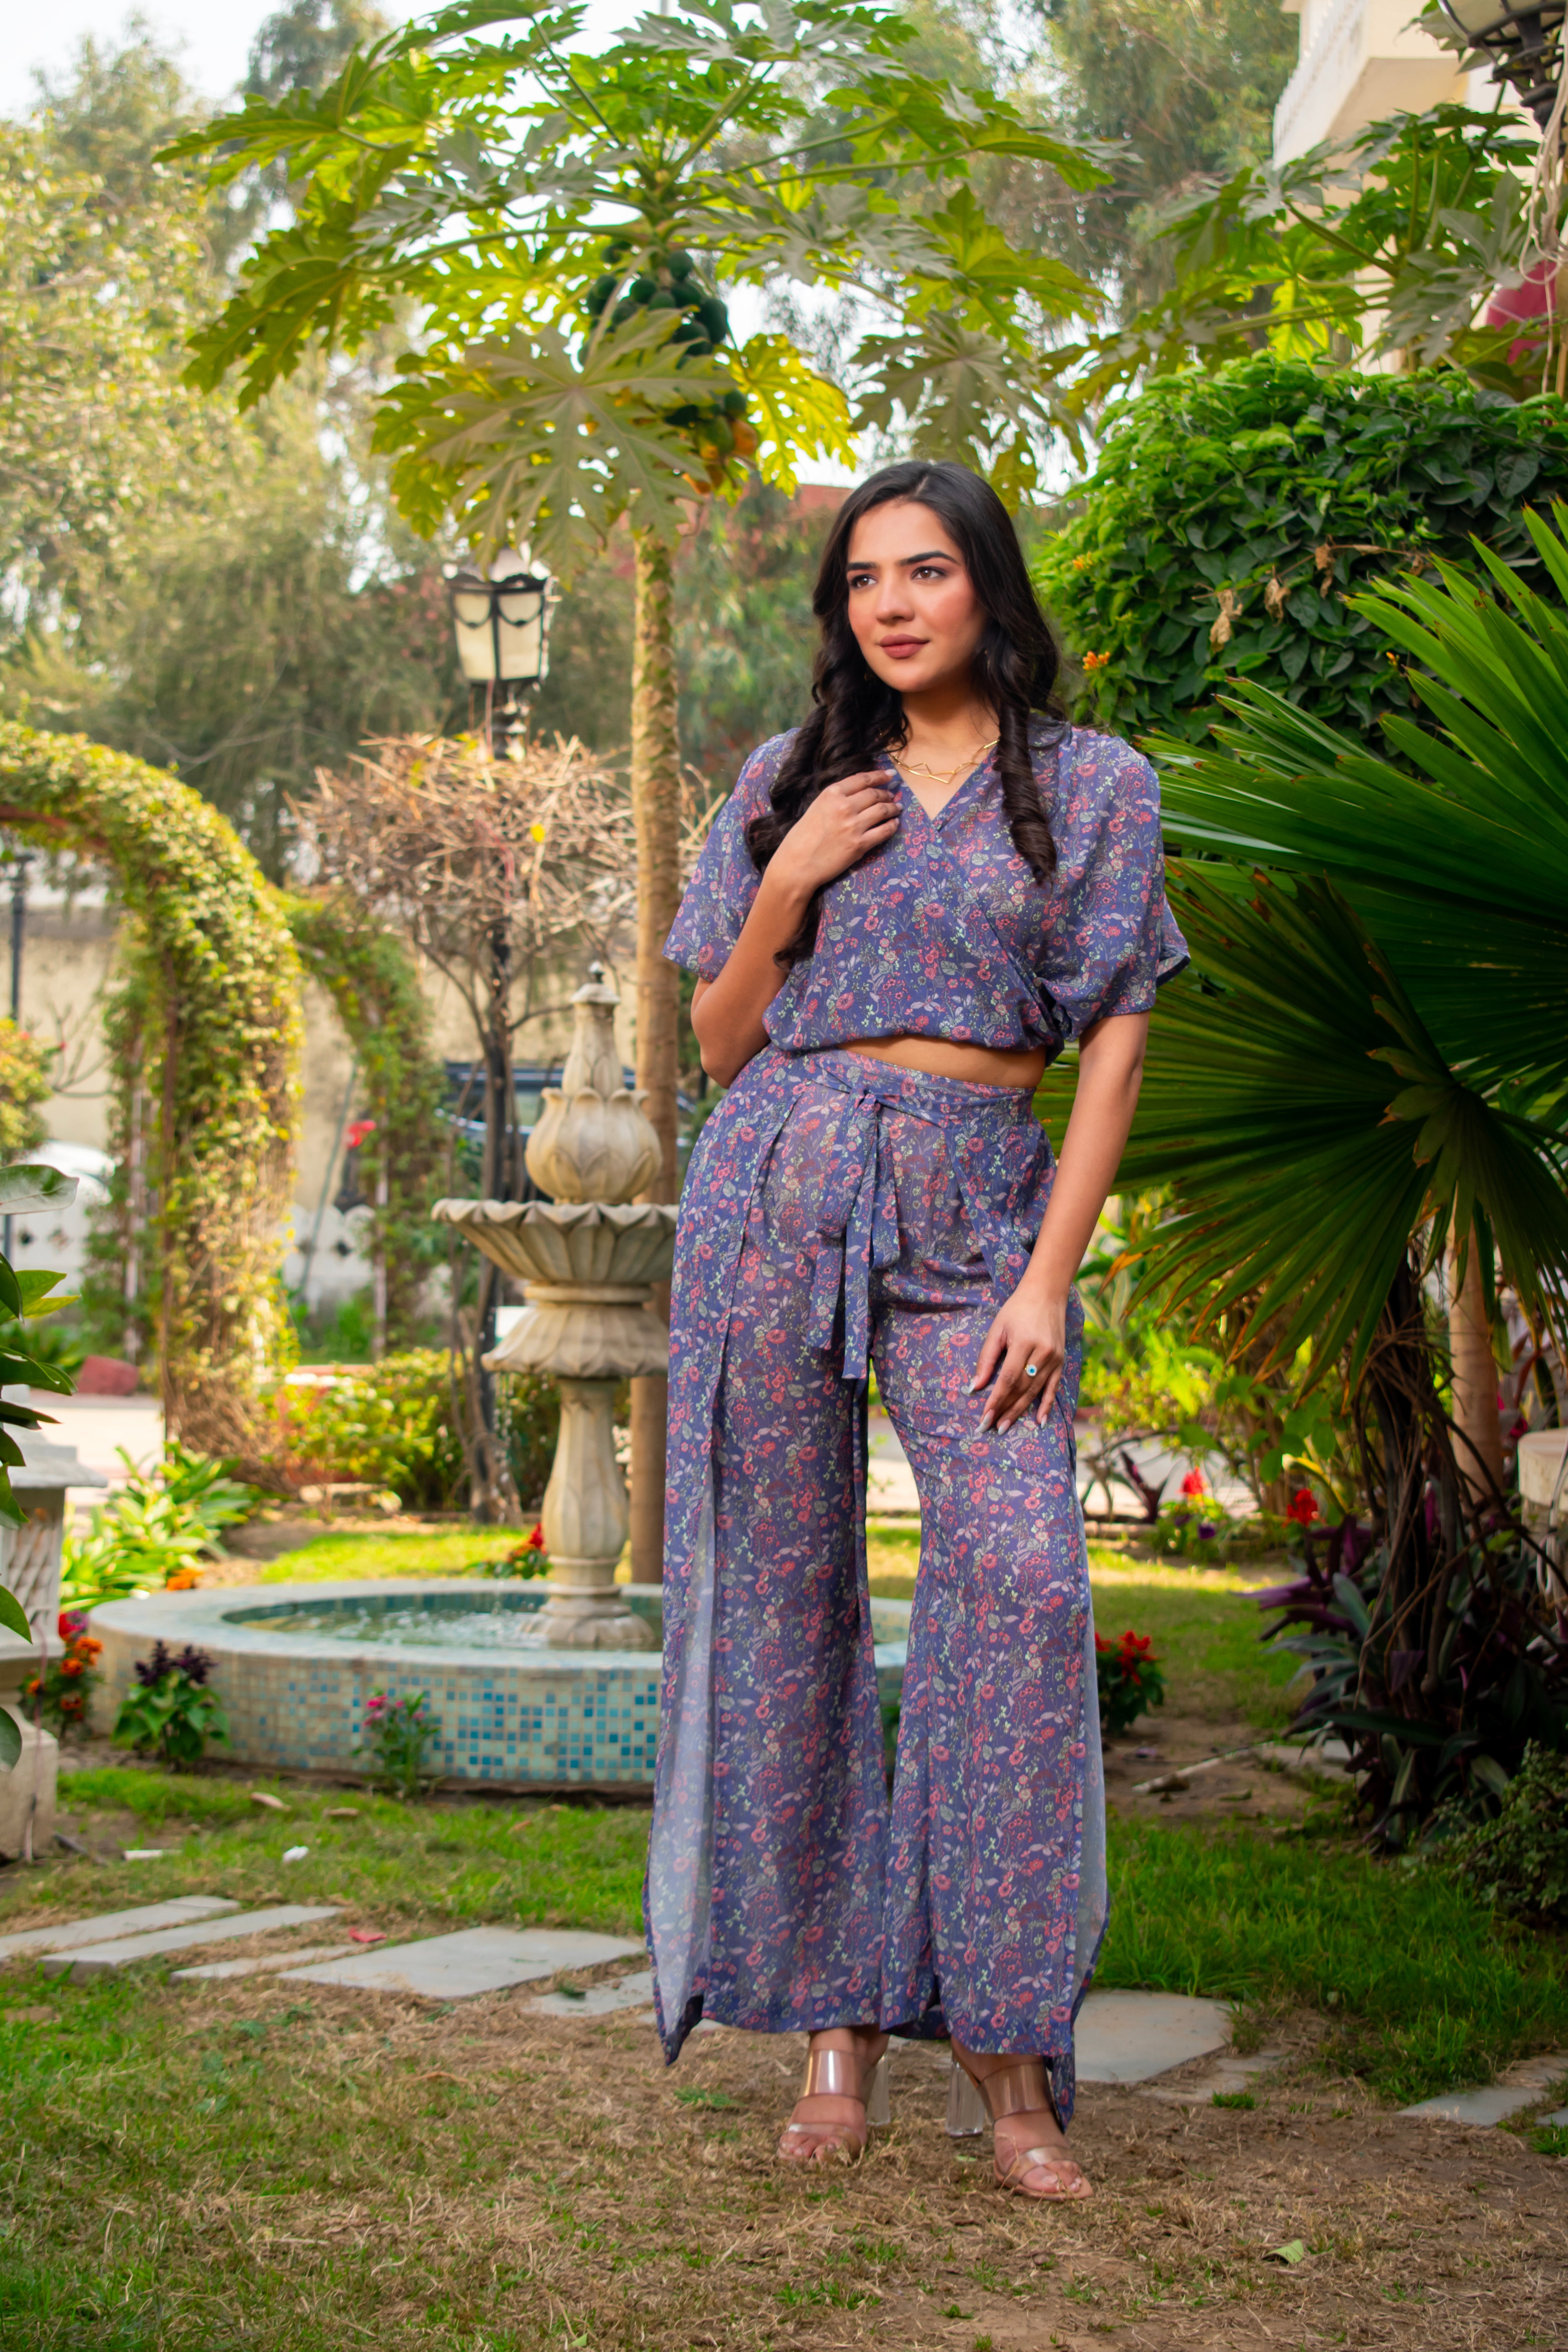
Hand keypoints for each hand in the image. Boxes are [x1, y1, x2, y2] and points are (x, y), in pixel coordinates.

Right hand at [764, 772, 899, 903]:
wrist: (796, 865)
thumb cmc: (801, 838)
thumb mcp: (816, 808)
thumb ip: (835, 799)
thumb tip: (856, 795)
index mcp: (831, 794)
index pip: (862, 779)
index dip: (878, 776)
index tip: (889, 775)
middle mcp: (844, 806)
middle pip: (874, 794)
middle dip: (886, 794)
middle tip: (891, 796)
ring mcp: (854, 826)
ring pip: (882, 810)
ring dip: (892, 808)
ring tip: (896, 808)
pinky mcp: (860, 844)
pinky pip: (884, 831)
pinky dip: (892, 826)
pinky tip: (894, 824)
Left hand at [969, 1281, 1066, 1431]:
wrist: (1047, 1294)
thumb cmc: (1017, 1310)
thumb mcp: (997, 1329)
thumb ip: (986, 1358)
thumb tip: (975, 1387)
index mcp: (1025, 1343)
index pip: (1008, 1379)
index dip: (996, 1400)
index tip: (984, 1417)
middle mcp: (1043, 1353)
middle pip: (1022, 1389)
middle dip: (1006, 1410)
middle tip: (991, 1428)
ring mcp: (1055, 1359)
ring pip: (1035, 1391)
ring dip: (1020, 1411)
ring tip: (1006, 1427)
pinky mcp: (1062, 1362)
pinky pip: (1054, 1388)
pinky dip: (1047, 1405)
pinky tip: (1040, 1421)